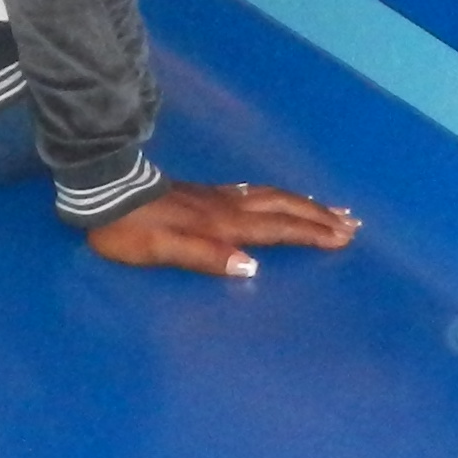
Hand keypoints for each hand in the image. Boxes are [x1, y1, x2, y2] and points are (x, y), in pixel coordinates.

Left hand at [84, 180, 355, 281]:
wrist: (105, 192)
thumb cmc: (130, 229)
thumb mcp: (162, 250)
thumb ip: (206, 257)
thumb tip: (252, 266)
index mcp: (222, 224)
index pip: (278, 229)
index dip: (311, 233)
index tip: (344, 237)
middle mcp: (227, 207)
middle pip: (283, 208)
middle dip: (319, 216)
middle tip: (352, 221)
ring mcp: (217, 196)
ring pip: (272, 196)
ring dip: (303, 203)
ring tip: (328, 207)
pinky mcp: (205, 193)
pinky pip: (254, 192)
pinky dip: (277, 196)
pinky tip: (278, 197)